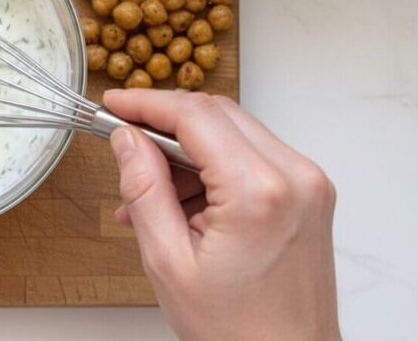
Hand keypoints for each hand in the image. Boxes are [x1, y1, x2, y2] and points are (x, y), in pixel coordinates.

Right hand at [104, 89, 339, 340]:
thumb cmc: (238, 330)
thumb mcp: (169, 262)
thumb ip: (144, 190)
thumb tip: (127, 139)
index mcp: (258, 192)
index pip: (195, 116)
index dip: (146, 103)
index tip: (113, 105)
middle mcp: (294, 176)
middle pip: (217, 114)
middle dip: (164, 123)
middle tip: (124, 142)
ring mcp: (307, 184)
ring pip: (233, 132)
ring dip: (186, 150)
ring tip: (148, 196)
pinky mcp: (308, 194)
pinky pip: (250, 157)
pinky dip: (211, 168)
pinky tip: (180, 204)